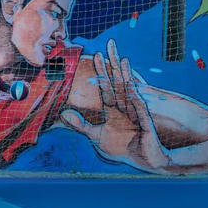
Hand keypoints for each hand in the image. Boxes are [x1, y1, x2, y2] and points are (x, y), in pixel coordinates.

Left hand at [60, 40, 170, 172]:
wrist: (142, 161)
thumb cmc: (121, 148)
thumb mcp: (96, 136)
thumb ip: (80, 125)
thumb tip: (63, 113)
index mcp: (113, 109)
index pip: (105, 86)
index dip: (101, 71)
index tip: (96, 55)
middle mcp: (124, 107)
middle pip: (117, 82)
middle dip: (113, 65)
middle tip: (108, 45)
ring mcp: (135, 113)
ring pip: (129, 91)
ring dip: (126, 76)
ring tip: (123, 60)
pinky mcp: (145, 123)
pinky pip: (140, 110)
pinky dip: (136, 100)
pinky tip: (132, 89)